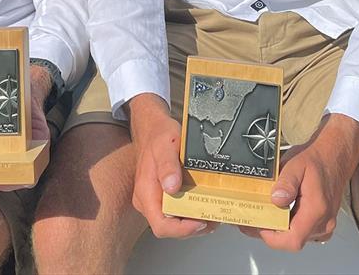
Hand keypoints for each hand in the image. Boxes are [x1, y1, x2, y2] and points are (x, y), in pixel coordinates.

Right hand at [128, 93, 215, 238]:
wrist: (152, 127)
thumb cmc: (158, 134)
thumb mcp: (166, 144)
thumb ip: (168, 165)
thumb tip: (171, 187)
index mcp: (145, 191)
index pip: (161, 225)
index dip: (182, 230)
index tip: (200, 221)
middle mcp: (147, 200)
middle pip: (169, 227)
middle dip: (192, 227)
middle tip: (212, 217)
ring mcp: (153, 199)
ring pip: (173, 221)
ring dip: (193, 221)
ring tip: (211, 212)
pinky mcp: (161, 195)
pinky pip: (175, 211)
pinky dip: (190, 211)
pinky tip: (202, 203)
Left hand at [239, 114, 358, 250]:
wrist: (335, 155)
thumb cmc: (317, 158)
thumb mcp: (295, 164)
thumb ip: (285, 183)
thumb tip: (276, 199)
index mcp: (316, 209)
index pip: (294, 239)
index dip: (273, 238)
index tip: (259, 227)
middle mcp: (324, 221)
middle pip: (293, 240)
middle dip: (271, 233)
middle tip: (253, 220)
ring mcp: (325, 224)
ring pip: (298, 237)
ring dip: (280, 230)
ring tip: (262, 216)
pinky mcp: (324, 222)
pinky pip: (304, 232)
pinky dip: (289, 226)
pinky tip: (278, 215)